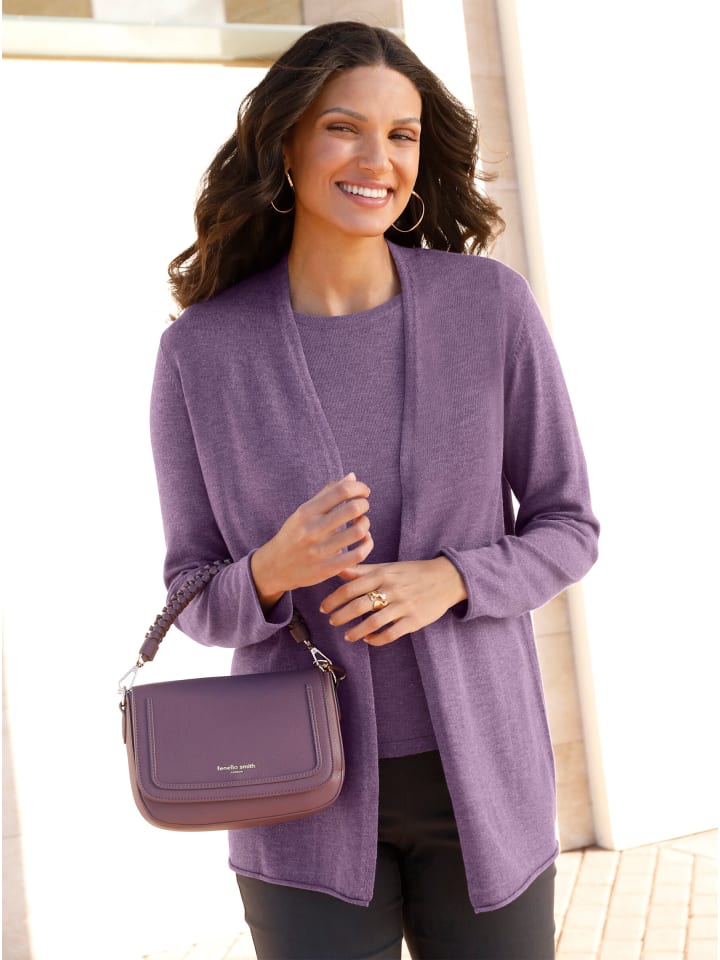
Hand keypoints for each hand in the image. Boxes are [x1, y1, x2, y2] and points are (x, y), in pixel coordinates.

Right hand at [251, 473, 372, 611]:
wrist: (275, 567)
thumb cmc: (294, 535)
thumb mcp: (304, 512)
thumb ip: (327, 493)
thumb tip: (352, 476)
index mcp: (307, 512)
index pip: (341, 491)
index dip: (359, 488)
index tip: (363, 491)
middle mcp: (313, 530)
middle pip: (353, 508)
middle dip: (364, 504)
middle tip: (363, 507)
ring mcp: (320, 550)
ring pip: (359, 531)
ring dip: (365, 524)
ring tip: (361, 524)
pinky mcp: (328, 568)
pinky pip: (358, 554)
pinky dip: (367, 544)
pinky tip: (364, 541)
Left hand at [319, 557, 467, 645]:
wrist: (446, 578)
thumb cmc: (412, 572)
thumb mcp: (388, 567)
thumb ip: (363, 570)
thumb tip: (339, 570)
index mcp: (382, 575)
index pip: (350, 588)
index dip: (333, 599)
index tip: (323, 607)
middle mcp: (391, 590)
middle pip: (358, 606)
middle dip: (340, 616)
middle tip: (331, 621)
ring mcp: (403, 606)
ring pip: (373, 623)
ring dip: (356, 631)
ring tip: (347, 636)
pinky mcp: (414, 620)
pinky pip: (390, 633)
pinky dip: (376, 639)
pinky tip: (368, 639)